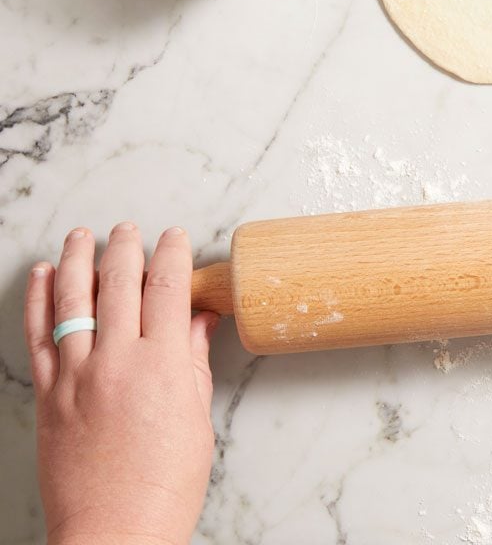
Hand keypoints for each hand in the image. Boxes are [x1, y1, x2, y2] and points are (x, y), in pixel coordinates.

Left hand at [24, 224, 217, 544]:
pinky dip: (40, 300)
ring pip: (74, 300)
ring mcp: (76, 375)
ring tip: (84, 235)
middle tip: (131, 229)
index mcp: (163, 365)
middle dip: (127, 248)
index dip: (172, 255)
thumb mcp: (196, 418)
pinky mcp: (48, 395)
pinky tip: (45, 276)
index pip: (168, 290)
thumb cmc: (166, 485)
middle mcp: (117, 361)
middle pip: (120, 284)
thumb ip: (193, 362)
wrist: (115, 531)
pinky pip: (39, 335)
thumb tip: (200, 322)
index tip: (175, 237)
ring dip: (80, 260)